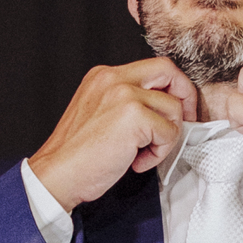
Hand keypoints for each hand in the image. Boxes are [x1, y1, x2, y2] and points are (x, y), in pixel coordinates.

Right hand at [29, 59, 197, 211]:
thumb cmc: (77, 155)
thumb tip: (164, 108)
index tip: (174, 110)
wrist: (57, 175)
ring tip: (143, 154)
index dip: (171, 88)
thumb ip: (128, 103)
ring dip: (166, 137)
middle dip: (184, 97)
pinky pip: (168, 132)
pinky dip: (159, 153)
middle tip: (180, 125)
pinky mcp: (134, 116)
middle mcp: (113, 78)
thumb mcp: (100, 114)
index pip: (152, 68)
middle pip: (168, 71)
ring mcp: (124, 94)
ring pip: (172, 108)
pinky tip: (137, 161)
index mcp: (104, 76)